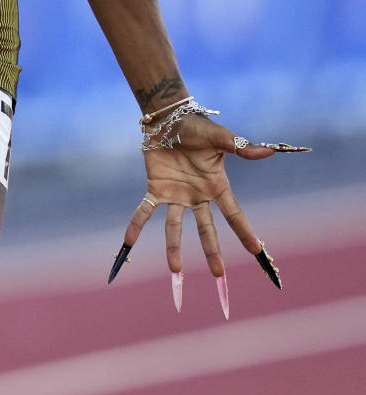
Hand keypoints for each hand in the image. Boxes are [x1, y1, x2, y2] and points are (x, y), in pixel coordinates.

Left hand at [108, 113, 305, 317]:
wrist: (170, 120)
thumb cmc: (198, 128)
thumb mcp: (221, 137)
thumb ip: (241, 147)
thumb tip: (268, 151)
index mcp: (216, 186)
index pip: (233, 214)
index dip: (244, 232)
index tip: (255, 251)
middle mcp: (197, 197)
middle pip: (206, 229)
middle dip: (212, 251)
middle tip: (218, 274)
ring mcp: (176, 196)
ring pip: (175, 227)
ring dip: (173, 248)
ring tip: (174, 269)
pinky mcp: (155, 190)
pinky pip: (143, 211)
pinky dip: (135, 226)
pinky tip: (128, 243)